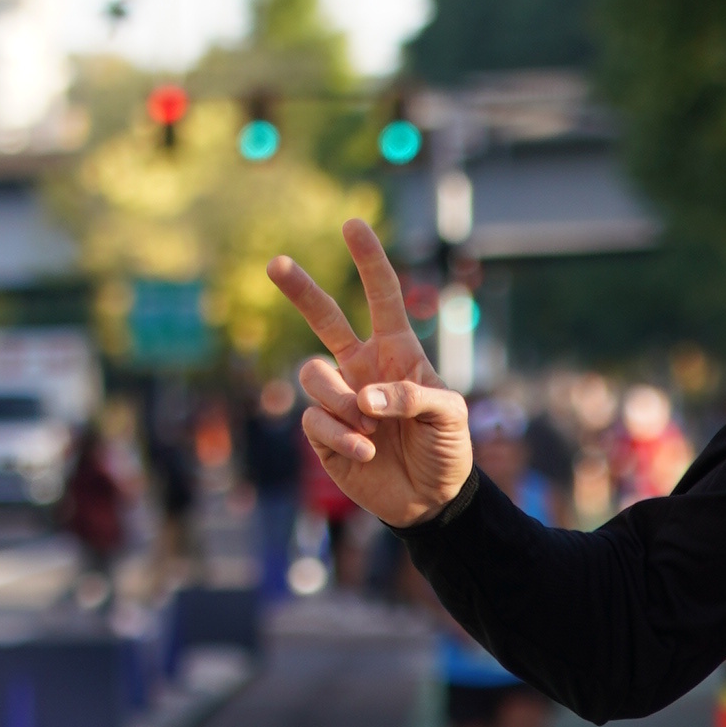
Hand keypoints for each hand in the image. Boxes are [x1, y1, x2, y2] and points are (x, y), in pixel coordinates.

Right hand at [268, 218, 473, 528]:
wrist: (433, 501)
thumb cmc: (447, 450)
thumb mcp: (450, 416)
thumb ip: (412, 397)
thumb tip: (364, 397)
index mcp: (397, 352)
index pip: (382, 298)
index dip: (368, 261)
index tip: (352, 225)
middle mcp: (362, 368)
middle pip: (324, 319)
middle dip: (300, 290)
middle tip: (275, 263)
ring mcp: (340, 400)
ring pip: (313, 375)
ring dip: (341, 400)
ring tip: (372, 428)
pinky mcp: (324, 434)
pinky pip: (315, 420)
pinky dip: (342, 435)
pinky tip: (366, 450)